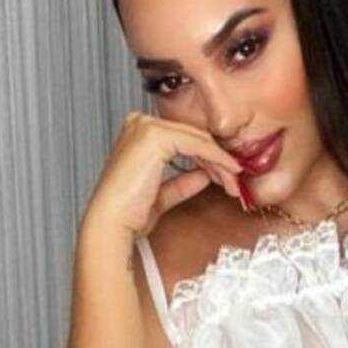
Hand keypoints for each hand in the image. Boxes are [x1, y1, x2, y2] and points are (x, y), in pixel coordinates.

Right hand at [82, 111, 243, 238]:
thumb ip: (183, 181)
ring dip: (220, 163)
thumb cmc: (127, 213)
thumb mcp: (162, 193)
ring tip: (232, 183)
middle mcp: (140, 124)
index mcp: (137, 132)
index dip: (208, 157)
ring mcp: (146, 127)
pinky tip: (226, 173)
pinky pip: (197, 145)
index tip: (225, 174)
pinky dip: (216, 159)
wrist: (113, 224)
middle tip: (234, 180)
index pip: (184, 138)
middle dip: (218, 161)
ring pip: (199, 140)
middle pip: (194, 137)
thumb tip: (204, 175)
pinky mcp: (155, 136)